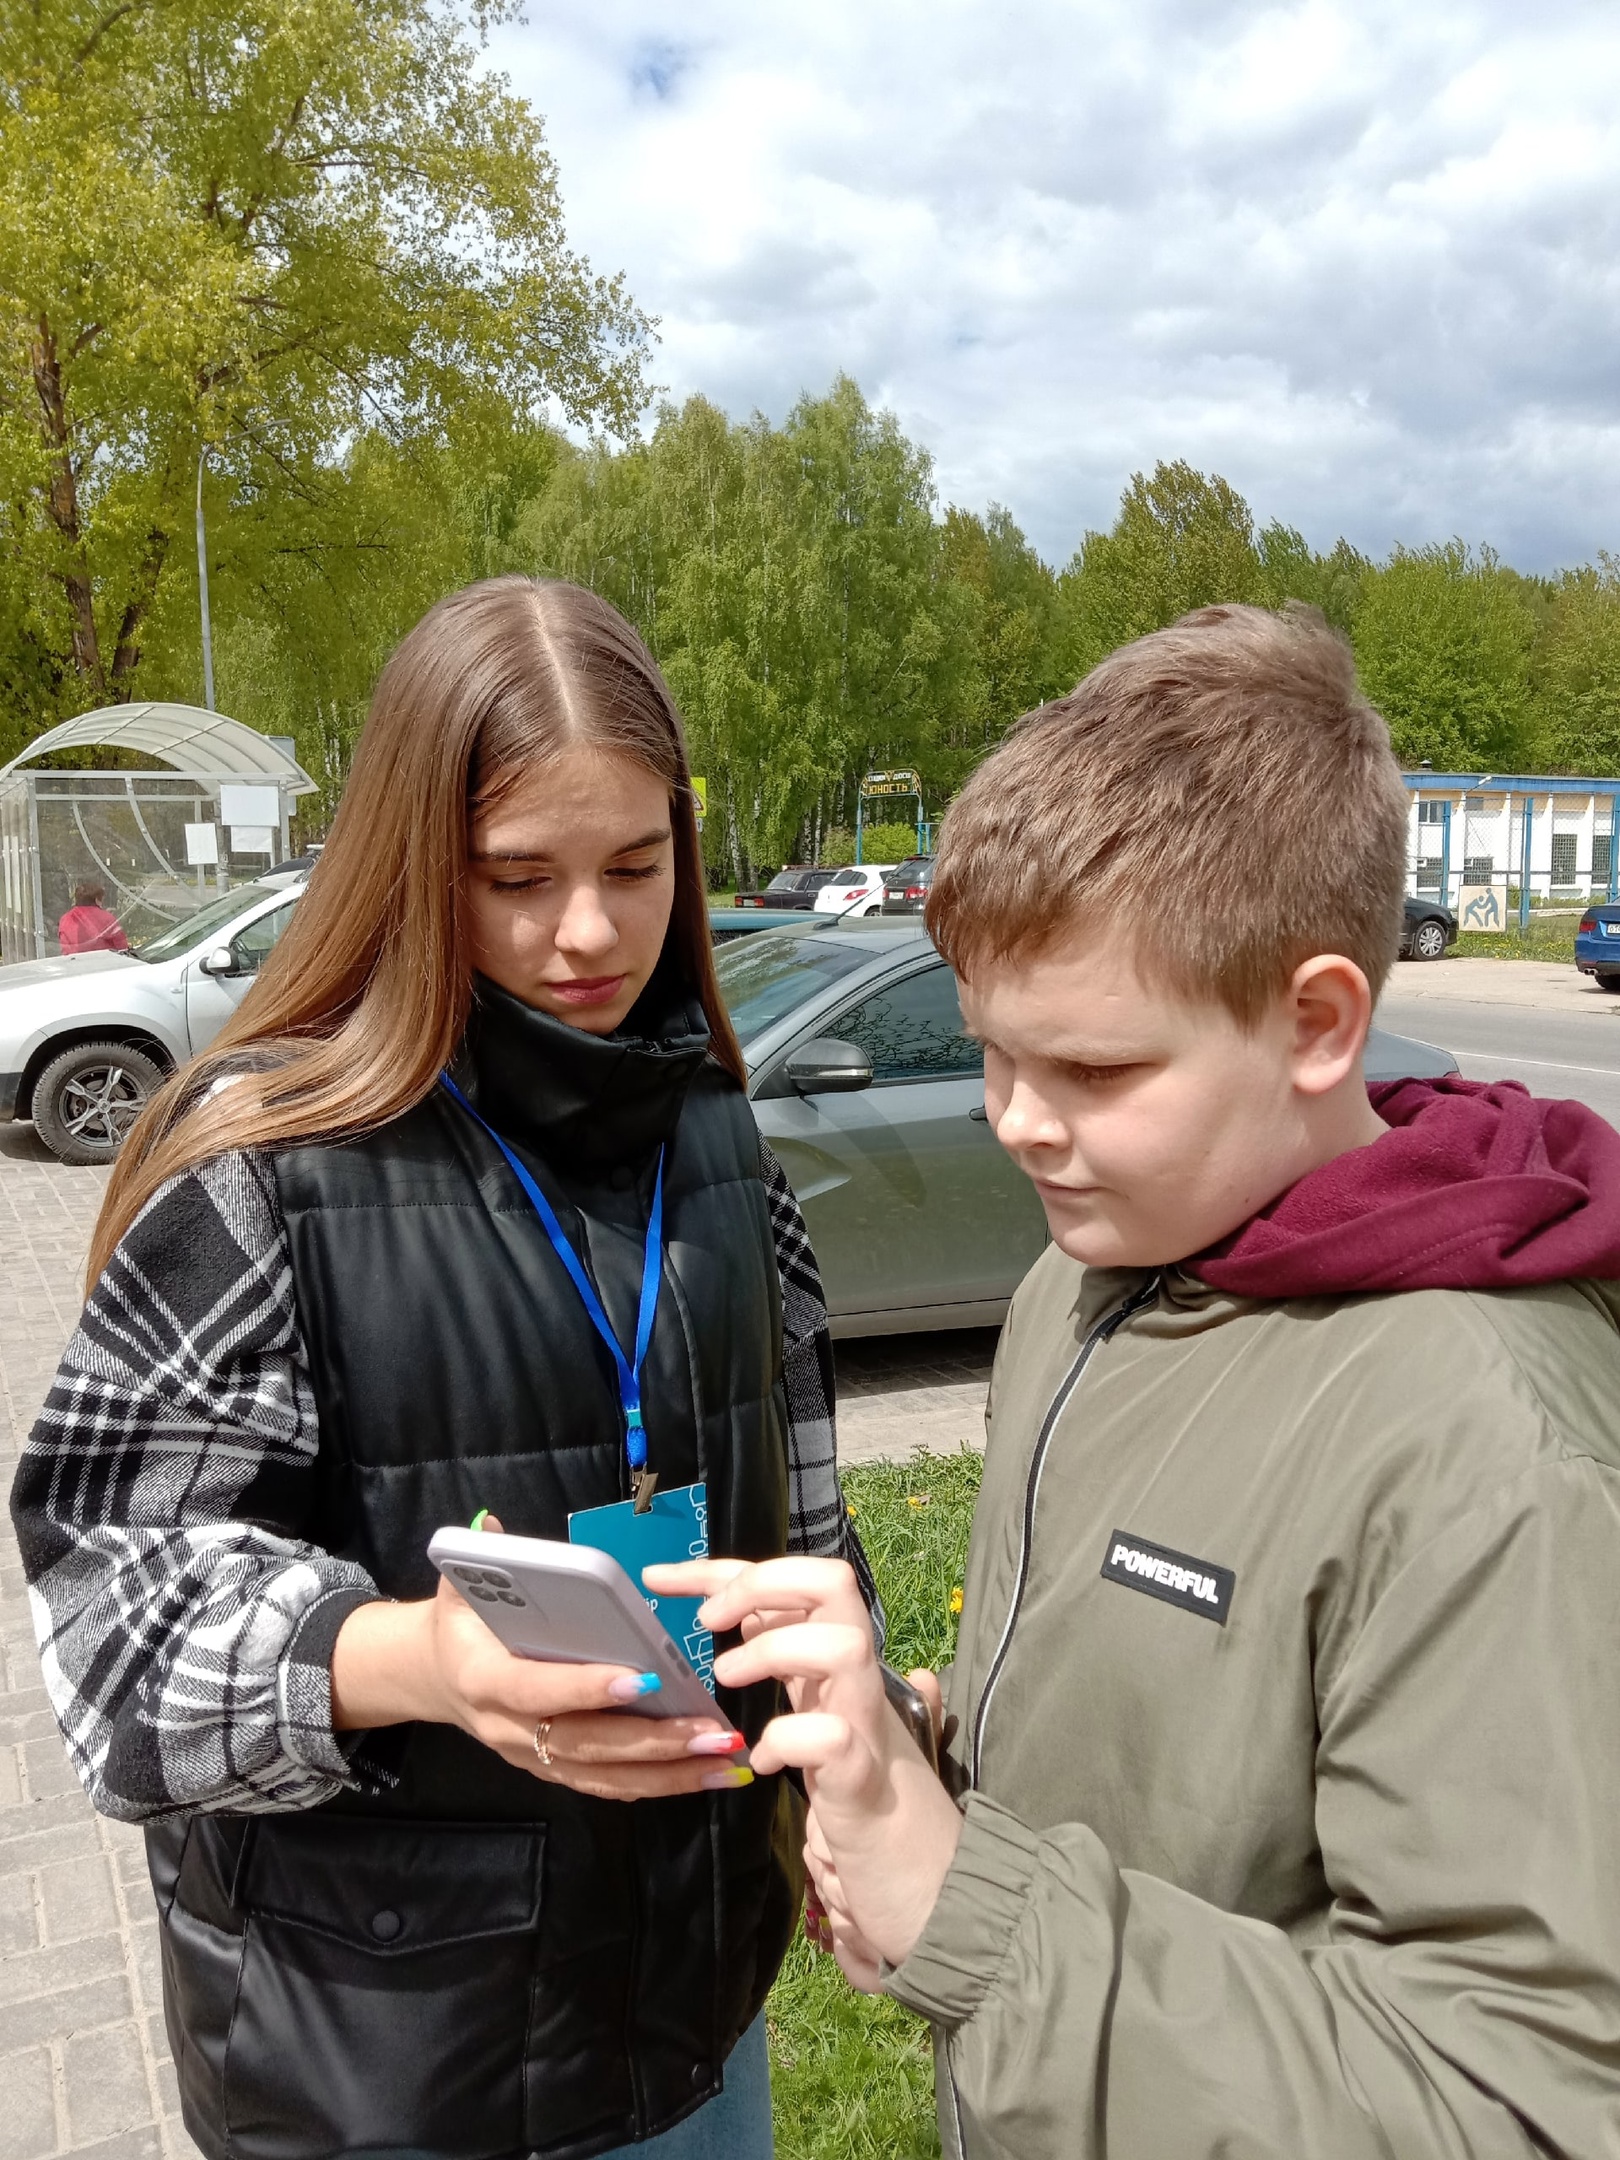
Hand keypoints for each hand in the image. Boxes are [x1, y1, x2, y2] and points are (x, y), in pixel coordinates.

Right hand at [331, 1522, 750, 1802]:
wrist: (435, 1679)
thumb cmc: (461, 1626)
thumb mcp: (458, 1588)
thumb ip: (480, 1558)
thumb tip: (490, 1524)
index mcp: (484, 1681)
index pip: (538, 1690)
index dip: (586, 1688)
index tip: (643, 1680)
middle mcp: (509, 1731)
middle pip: (584, 1744)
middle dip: (651, 1740)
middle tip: (710, 1730)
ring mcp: (533, 1758)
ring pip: (604, 1776)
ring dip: (668, 1772)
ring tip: (724, 1759)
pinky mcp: (554, 1771)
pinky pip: (607, 1786)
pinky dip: (656, 1784)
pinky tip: (703, 1775)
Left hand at [643, 1557, 961, 1967]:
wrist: (932, 1887)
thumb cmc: (865, 1806)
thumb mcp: (818, 1719)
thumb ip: (792, 1671)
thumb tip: (750, 1621)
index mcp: (834, 1666)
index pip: (788, 1585)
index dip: (721, 1570)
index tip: (661, 1577)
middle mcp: (856, 1683)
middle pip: (832, 1582)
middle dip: (762, 1581)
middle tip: (708, 1620)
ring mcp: (865, 1726)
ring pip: (842, 1644)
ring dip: (775, 1649)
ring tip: (728, 1680)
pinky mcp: (864, 1781)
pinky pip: (832, 1737)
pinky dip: (788, 1739)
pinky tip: (761, 1763)